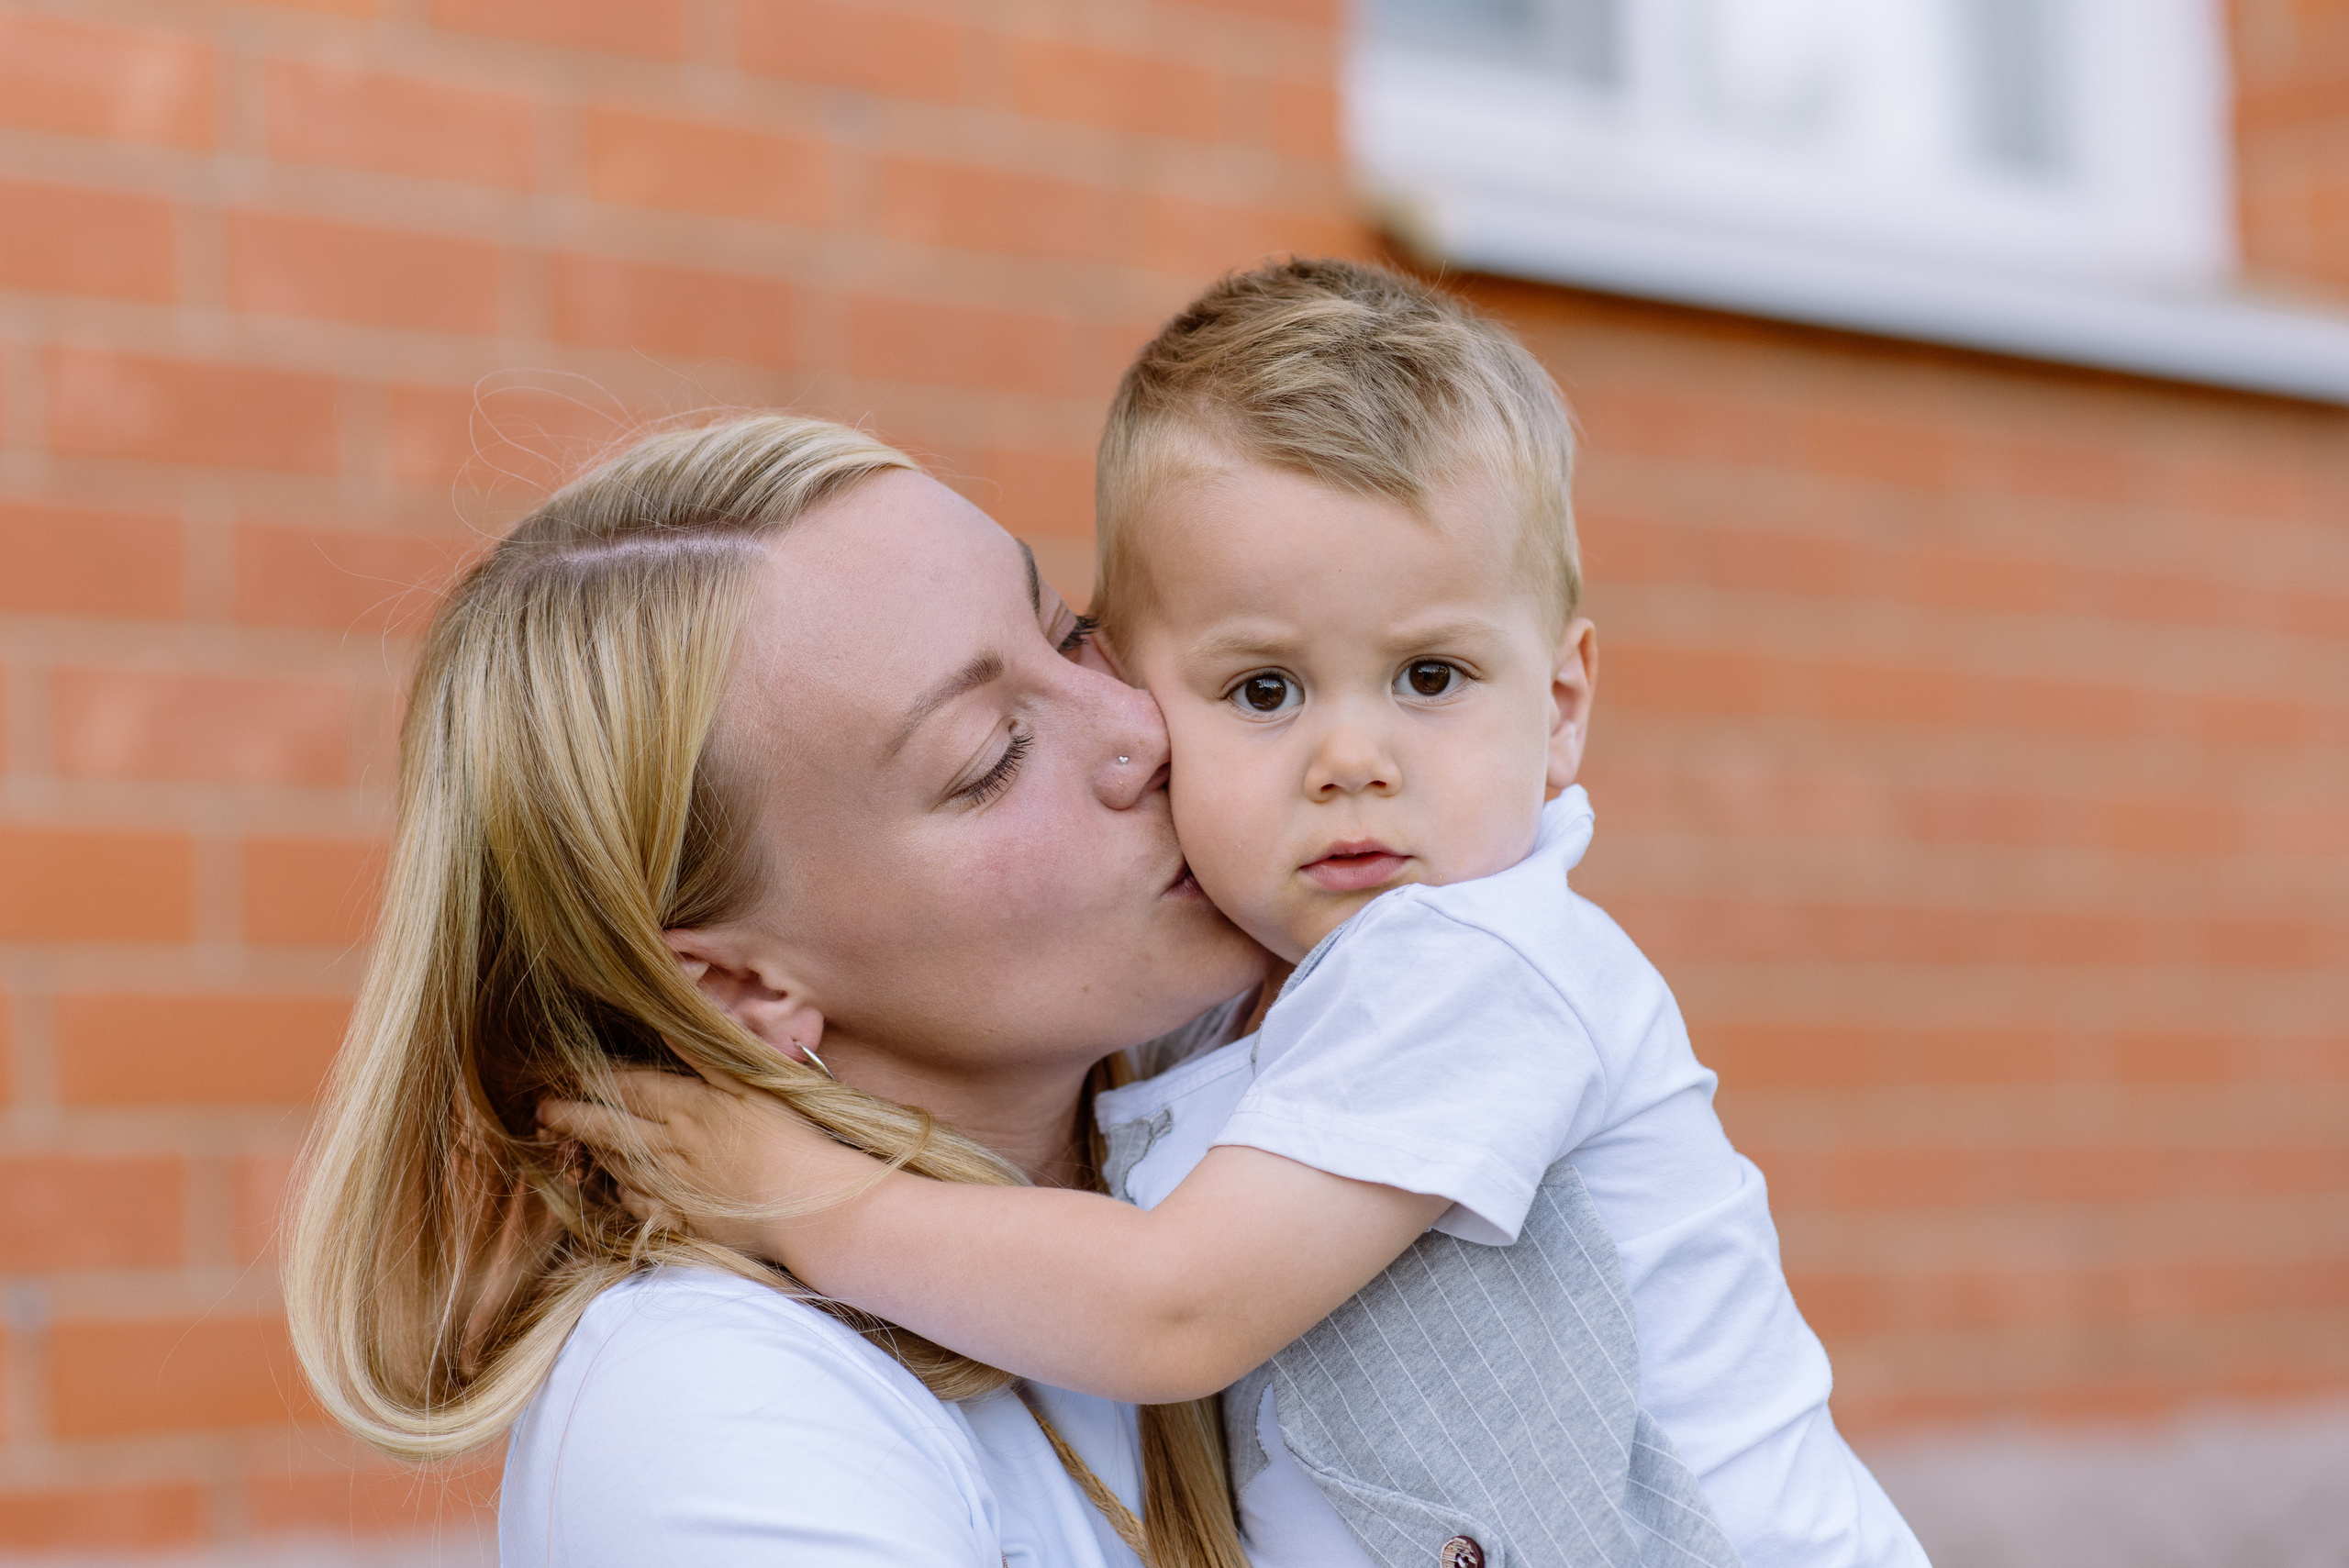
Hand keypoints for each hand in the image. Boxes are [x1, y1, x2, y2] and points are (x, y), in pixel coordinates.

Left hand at [538, 1067, 884, 1260]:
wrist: (811, 1208)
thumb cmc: (792, 1140)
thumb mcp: (755, 1084)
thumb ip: (708, 1056)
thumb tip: (668, 1024)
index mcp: (687, 1107)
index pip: (626, 1088)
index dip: (592, 1080)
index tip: (564, 1074)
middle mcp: (670, 1147)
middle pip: (607, 1129)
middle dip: (569, 1118)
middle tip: (542, 1112)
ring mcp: (673, 1187)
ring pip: (618, 1166)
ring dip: (593, 1152)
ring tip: (574, 1142)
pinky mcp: (684, 1220)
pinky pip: (639, 1205)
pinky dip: (623, 1192)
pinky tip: (621, 1185)